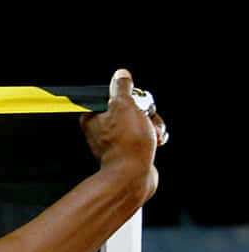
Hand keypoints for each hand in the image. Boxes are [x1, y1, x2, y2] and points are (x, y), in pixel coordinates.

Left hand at [80, 68, 164, 200]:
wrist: (133, 177)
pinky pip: (146, 135)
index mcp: (94, 116)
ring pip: (143, 120)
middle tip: (145, 121)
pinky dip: (154, 136)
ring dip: (153, 125)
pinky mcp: (131, 149)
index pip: (116, 95)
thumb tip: (121, 75)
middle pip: (133, 107)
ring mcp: (117, 140)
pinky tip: (156, 142)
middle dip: (147, 113)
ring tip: (153, 136)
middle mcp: (102, 128)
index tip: (138, 103)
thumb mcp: (124, 106)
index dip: (133, 97)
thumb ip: (122, 88)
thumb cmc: (127, 143)